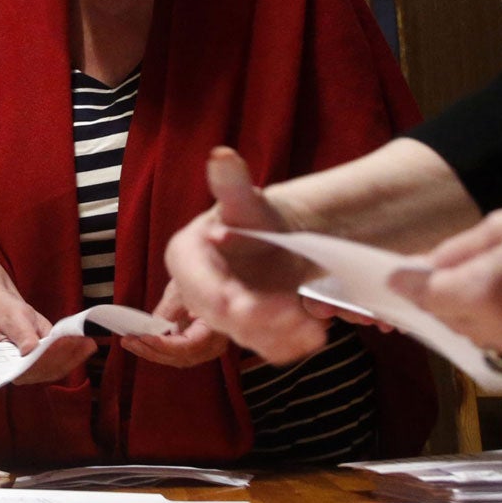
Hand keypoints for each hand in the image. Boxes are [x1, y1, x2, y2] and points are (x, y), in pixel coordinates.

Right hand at [0, 293, 93, 385]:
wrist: (2, 308)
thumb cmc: (1, 312)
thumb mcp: (10, 319)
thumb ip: (21, 334)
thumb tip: (29, 349)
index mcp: (7, 365)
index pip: (31, 367)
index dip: (47, 358)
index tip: (62, 346)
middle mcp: (22, 372)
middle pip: (48, 369)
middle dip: (66, 356)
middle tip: (82, 343)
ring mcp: (35, 367)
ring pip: (58, 367)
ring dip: (75, 355)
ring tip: (88, 343)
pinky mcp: (45, 360)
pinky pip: (62, 361)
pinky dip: (75, 353)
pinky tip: (86, 344)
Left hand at [121, 278, 229, 367]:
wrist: (215, 278)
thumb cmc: (202, 280)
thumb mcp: (182, 291)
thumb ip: (167, 312)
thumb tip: (150, 328)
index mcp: (217, 330)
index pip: (188, 346)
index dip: (164, 344)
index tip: (144, 337)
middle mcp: (214, 345)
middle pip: (180, 357)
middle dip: (151, 350)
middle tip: (128, 341)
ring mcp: (206, 349)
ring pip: (176, 358)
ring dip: (151, 351)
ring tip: (129, 341)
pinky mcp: (195, 347)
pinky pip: (175, 353)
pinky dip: (157, 348)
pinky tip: (139, 341)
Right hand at [163, 147, 328, 362]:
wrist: (276, 238)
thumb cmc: (255, 218)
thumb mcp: (245, 200)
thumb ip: (231, 183)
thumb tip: (222, 155)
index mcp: (185, 259)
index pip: (208, 293)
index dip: (239, 305)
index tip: (280, 303)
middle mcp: (195, 293)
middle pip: (228, 321)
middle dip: (267, 323)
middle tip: (304, 318)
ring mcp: (219, 316)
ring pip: (249, 338)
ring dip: (283, 337)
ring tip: (316, 326)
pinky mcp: (244, 331)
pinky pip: (263, 348)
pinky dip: (289, 346)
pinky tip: (314, 334)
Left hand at [396, 183, 501, 379]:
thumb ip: (454, 254)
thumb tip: (414, 271)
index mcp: (491, 289)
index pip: (427, 299)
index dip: (414, 287)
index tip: (403, 280)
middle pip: (453, 322)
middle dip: (454, 298)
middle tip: (479, 272)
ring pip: (484, 341)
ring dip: (487, 318)